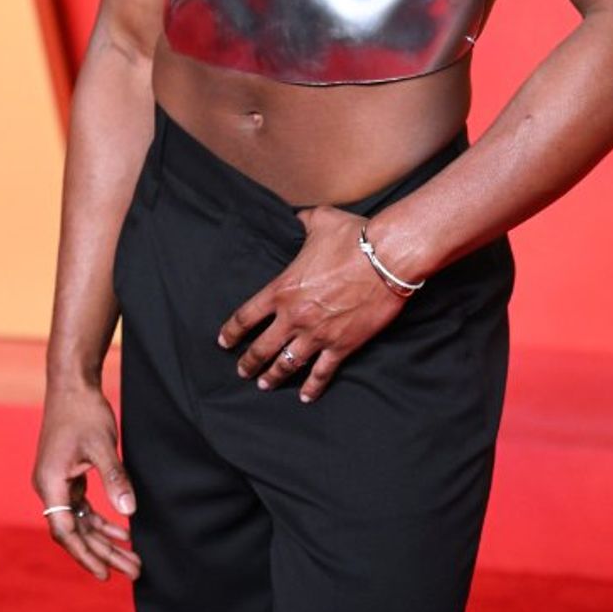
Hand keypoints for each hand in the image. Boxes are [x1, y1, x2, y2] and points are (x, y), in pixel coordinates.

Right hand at [32, 383, 141, 581]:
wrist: (71, 384)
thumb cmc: (83, 411)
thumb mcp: (102, 445)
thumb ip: (114, 478)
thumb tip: (129, 512)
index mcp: (50, 483)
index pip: (66, 531)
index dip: (86, 554)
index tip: (105, 574)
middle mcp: (49, 488)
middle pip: (75, 531)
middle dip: (103, 553)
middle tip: (132, 571)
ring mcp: (57, 482)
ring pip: (81, 522)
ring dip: (105, 539)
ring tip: (131, 558)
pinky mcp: (67, 475)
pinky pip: (83, 507)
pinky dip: (101, 520)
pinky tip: (121, 531)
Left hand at [216, 205, 409, 401]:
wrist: (388, 257)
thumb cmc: (354, 237)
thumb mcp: (321, 219)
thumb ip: (303, 220)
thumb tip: (298, 215)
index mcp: (283, 288)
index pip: (246, 316)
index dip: (231, 332)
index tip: (224, 342)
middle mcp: (295, 316)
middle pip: (261, 348)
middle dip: (248, 362)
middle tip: (242, 371)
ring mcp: (318, 334)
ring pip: (286, 365)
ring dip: (273, 377)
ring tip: (265, 384)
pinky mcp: (342, 345)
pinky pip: (322, 373)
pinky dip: (312, 387)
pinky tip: (306, 396)